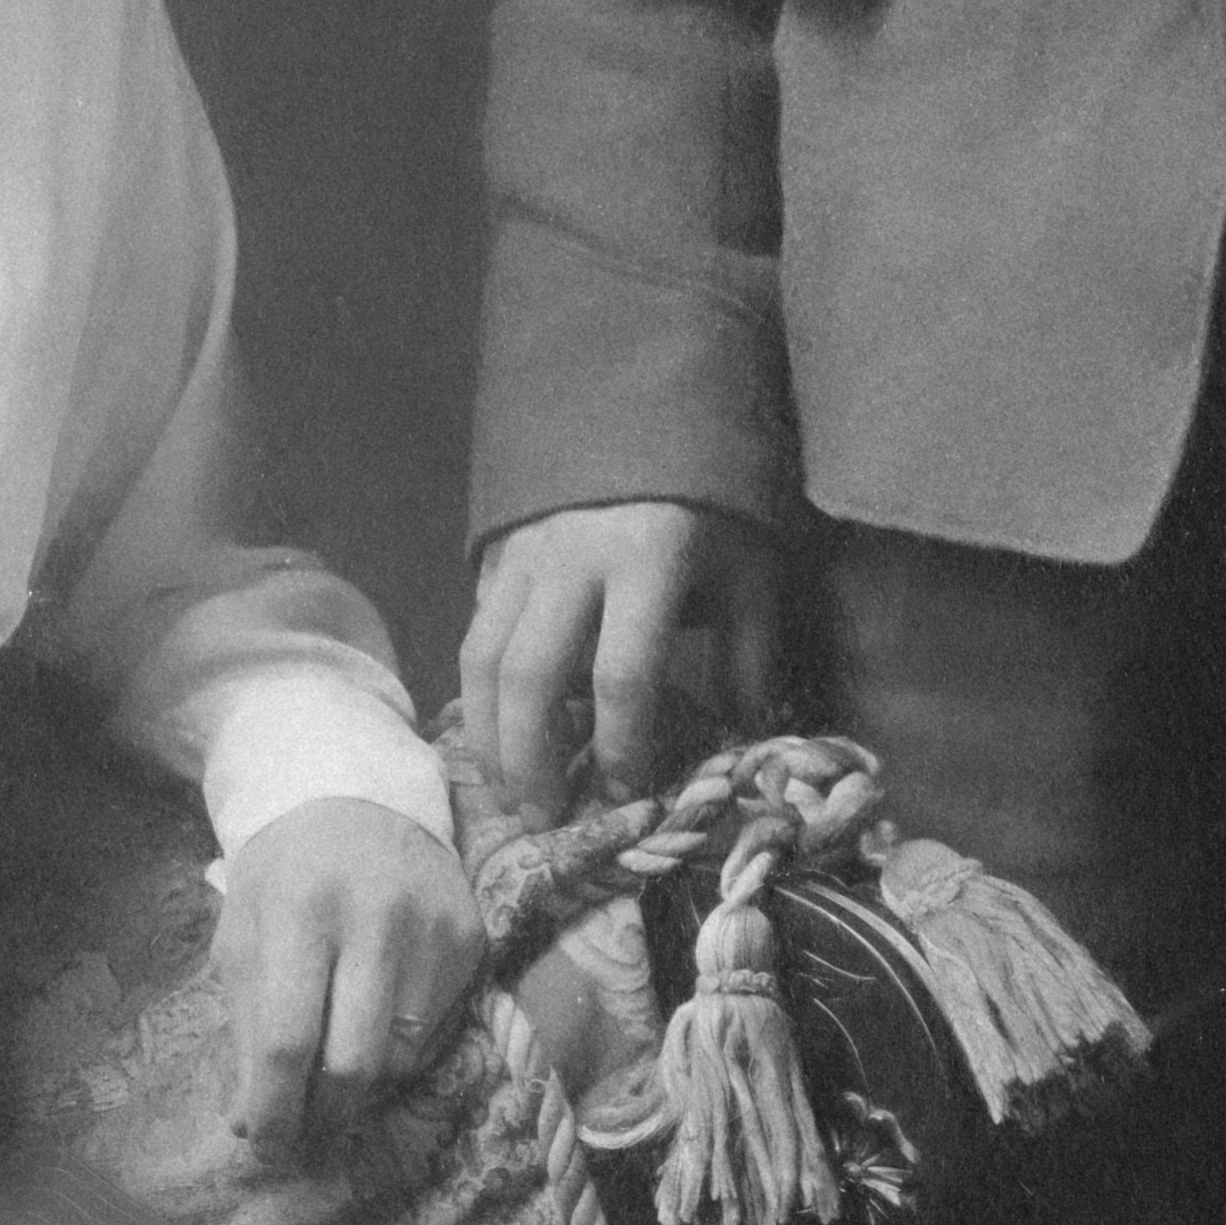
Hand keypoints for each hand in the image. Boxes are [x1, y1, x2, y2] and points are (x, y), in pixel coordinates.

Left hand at [212, 796, 485, 1167]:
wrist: (358, 797)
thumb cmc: (284, 876)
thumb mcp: (242, 938)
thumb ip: (244, 1029)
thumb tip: (252, 1123)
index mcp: (300, 911)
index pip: (287, 1039)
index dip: (274, 1107)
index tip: (263, 1144)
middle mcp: (376, 917)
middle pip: (354, 1061)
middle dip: (322, 1115)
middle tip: (303, 1133)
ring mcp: (433, 928)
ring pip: (402, 1057)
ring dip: (362, 1088)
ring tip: (334, 1080)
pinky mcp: (472, 938)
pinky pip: (436, 1031)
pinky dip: (400, 1049)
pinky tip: (375, 1028)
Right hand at [459, 500, 786, 822]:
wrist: (648, 406)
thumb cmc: (713, 497)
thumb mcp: (750, 564)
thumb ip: (748, 648)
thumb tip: (740, 732)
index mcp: (647, 561)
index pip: (622, 676)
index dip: (623, 746)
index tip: (629, 795)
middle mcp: (572, 560)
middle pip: (531, 678)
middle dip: (532, 760)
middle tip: (545, 818)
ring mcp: (524, 554)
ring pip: (483, 658)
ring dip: (488, 735)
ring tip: (508, 792)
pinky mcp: (496, 552)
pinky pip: (475, 630)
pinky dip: (478, 691)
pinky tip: (494, 733)